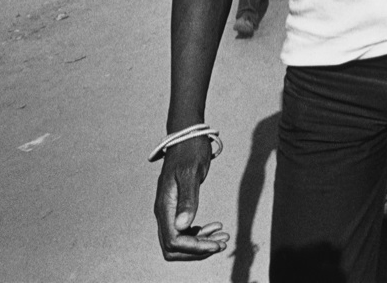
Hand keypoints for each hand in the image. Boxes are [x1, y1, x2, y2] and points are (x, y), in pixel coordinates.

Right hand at [153, 136, 227, 260]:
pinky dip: (200, 234)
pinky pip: (184, 230)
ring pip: (180, 241)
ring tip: (223, 238)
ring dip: (201, 244)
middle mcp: (163, 212)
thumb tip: (182, 227)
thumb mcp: (191, 173)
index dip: (195, 247)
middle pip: (174, 247)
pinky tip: (216, 227)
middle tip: (222, 243)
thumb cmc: (189, 150)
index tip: (216, 244)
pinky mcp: (176, 207)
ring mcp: (169, 210)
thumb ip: (188, 200)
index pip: (174, 241)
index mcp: (164, 206)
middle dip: (198, 250)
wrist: (186, 135)